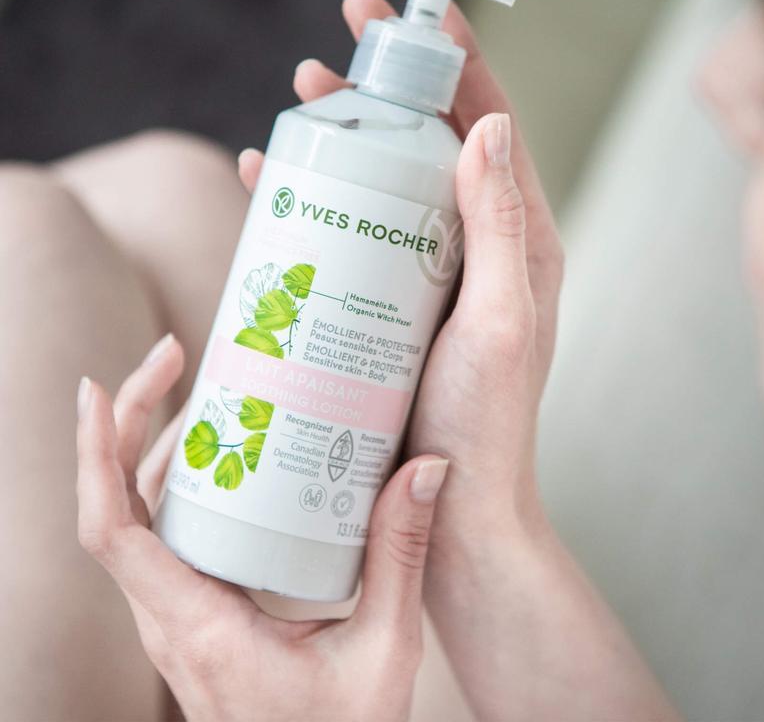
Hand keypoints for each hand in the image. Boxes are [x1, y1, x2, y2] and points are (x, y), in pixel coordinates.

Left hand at [76, 335, 447, 721]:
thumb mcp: (383, 650)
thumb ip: (401, 557)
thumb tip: (426, 470)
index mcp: (199, 625)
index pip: (113, 533)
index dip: (95, 456)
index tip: (98, 389)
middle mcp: (172, 616)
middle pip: (119, 504)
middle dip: (131, 421)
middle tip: (176, 355)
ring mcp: (179, 614)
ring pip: (142, 515)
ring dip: (155, 443)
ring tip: (202, 383)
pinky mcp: (198, 610)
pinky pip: (170, 532)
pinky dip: (180, 478)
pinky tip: (223, 447)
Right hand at [238, 0, 563, 544]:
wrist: (450, 504)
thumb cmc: (484, 425)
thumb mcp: (501, 322)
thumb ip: (504, 228)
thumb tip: (488, 125)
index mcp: (519, 241)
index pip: (488, 128)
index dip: (452, 62)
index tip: (408, 13)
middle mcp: (475, 249)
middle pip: (426, 148)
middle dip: (380, 93)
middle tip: (326, 62)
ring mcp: (427, 277)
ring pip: (383, 186)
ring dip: (341, 142)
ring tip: (295, 110)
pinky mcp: (387, 306)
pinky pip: (352, 238)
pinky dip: (316, 205)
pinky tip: (272, 186)